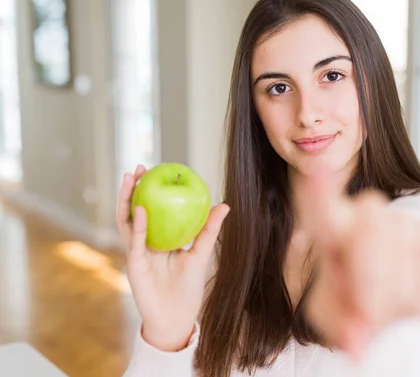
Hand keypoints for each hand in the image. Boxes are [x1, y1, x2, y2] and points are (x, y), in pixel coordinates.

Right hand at [116, 165, 229, 351]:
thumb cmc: (188, 288)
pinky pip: (135, 241)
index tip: (159, 171)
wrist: (177, 318)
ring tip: (131, 179)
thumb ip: (209, 230)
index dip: (152, 191)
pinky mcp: (134, 264)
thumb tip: (224, 204)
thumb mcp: (201, 254)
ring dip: (127, 199)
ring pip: (127, 221)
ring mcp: (137, 252)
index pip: (153, 209)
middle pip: (135, 210)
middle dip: (134, 189)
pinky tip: (141, 209)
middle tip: (140, 168)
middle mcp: (145, 243)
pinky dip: (138, 225)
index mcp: (159, 238)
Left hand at [299, 173, 419, 358]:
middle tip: (364, 312)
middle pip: (372, 233)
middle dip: (370, 283)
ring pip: (405, 259)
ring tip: (380, 304)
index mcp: (333, 227)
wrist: (390, 283)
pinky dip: (417, 300)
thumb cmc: (352, 291)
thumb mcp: (332, 310)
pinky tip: (402, 297)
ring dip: (393, 298)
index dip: (319, 193)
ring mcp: (404, 220)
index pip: (323, 208)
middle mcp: (367, 214)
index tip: (314, 174)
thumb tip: (356, 344)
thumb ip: (337, 324)